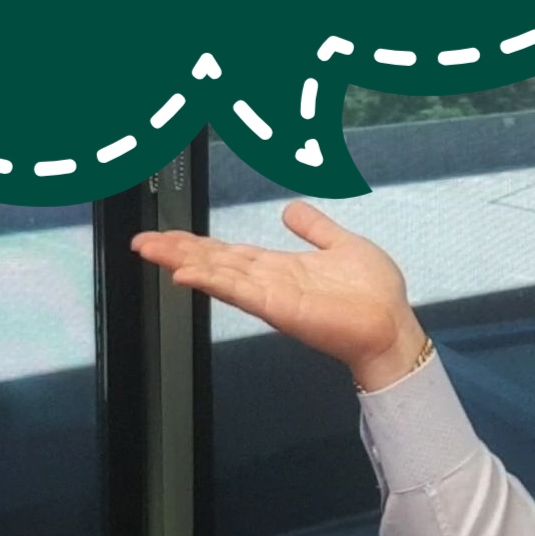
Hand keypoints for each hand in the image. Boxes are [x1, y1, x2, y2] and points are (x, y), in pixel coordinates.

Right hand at [131, 199, 428, 387]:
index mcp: (280, 267)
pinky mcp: (279, 308)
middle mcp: (269, 281)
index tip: (167, 235)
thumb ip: (314, 228)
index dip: (197, 244)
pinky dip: (212, 281)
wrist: (392, 326)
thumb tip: (292, 209)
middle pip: (214, 262)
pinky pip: (239, 291)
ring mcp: (271, 296)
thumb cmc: (374, 294)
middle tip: (143, 241)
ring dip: (184, 261)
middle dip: (178, 251)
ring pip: (219, 273)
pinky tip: (186, 274)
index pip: (229, 252)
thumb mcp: (341, 244)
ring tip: (153, 251)